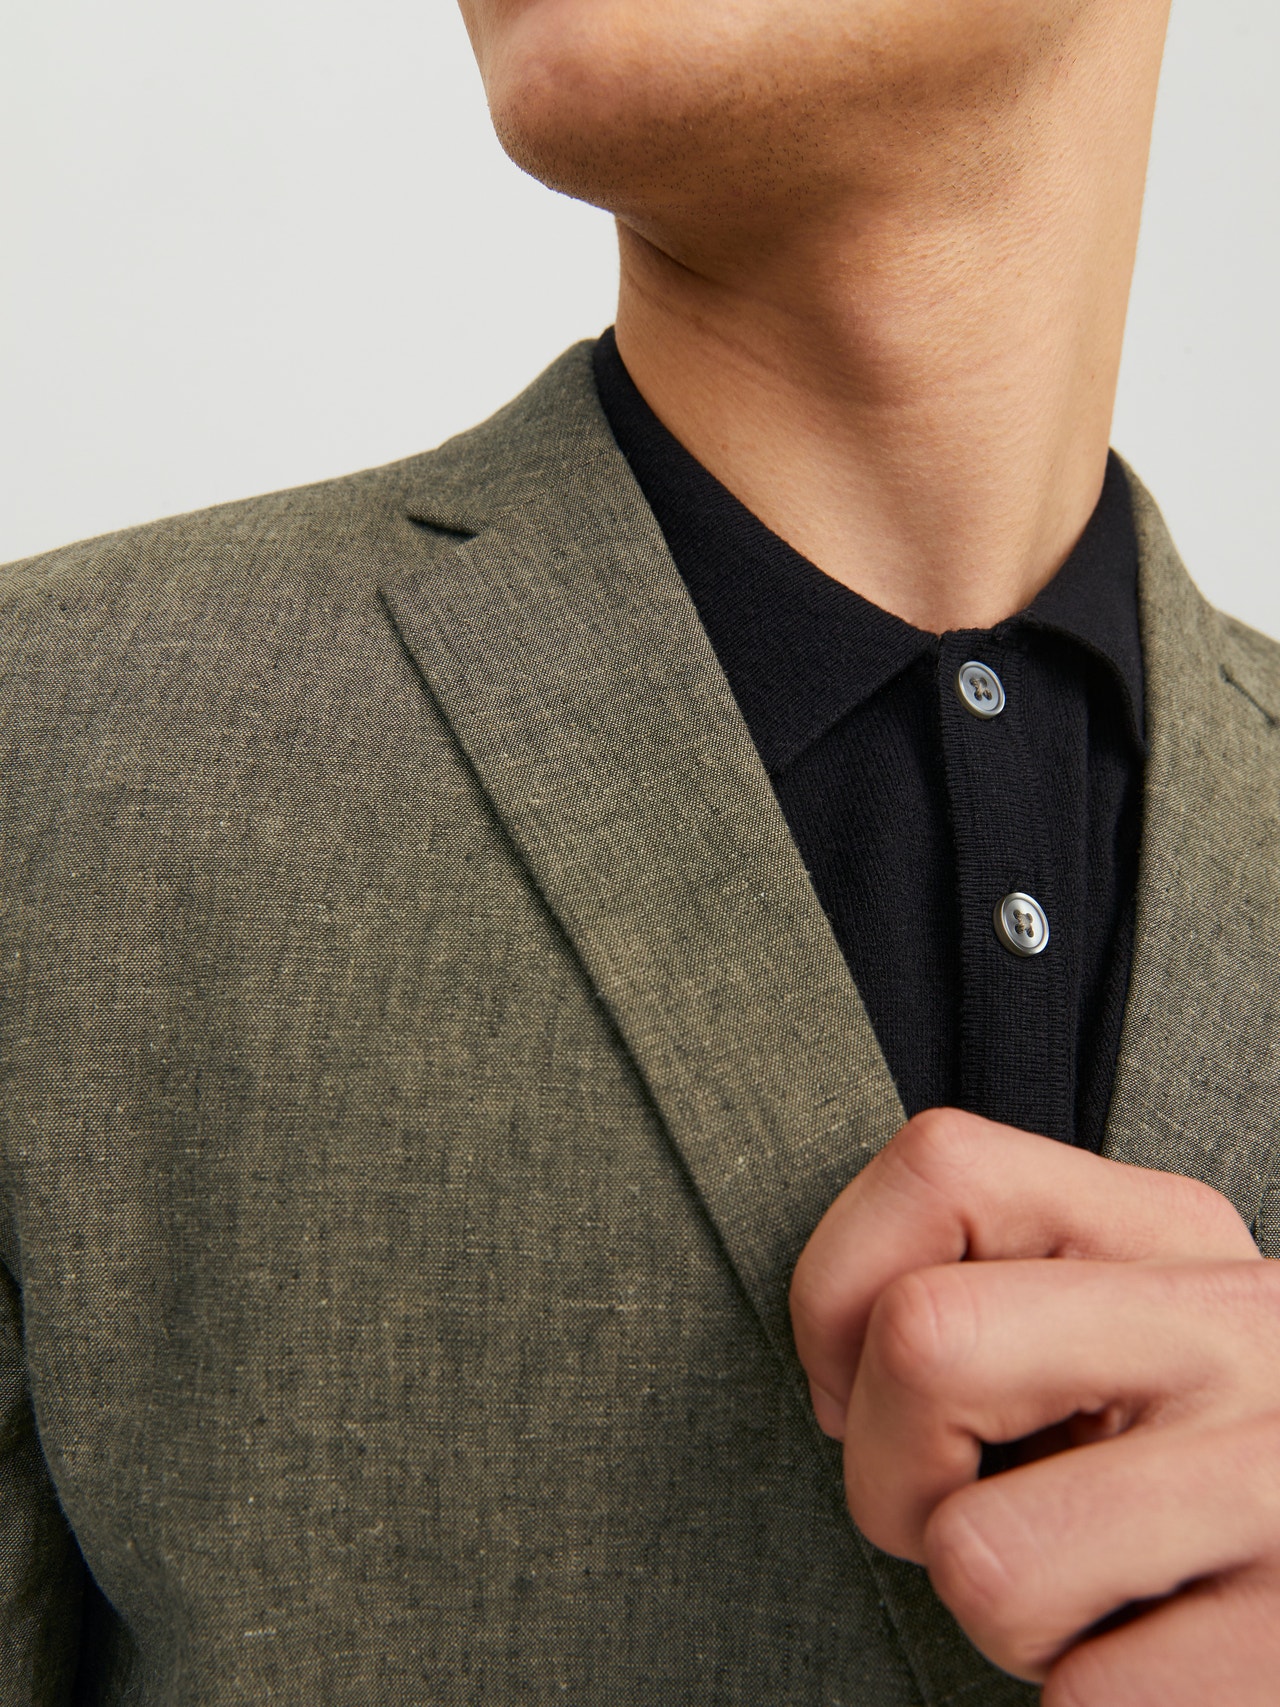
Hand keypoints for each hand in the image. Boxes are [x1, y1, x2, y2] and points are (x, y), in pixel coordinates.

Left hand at [788, 1109, 1279, 1704]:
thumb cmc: (1185, 1465)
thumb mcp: (1118, 1322)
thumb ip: (995, 1289)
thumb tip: (839, 1385)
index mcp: (1174, 1230)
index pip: (938, 1166)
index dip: (839, 1291)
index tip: (867, 1384)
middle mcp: (1238, 1327)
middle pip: (922, 1338)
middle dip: (890, 1471)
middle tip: (969, 1513)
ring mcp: (1275, 1484)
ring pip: (979, 1556)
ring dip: (999, 1613)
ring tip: (1090, 1590)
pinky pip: (1080, 1696)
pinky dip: (1085, 1698)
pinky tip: (1160, 1654)